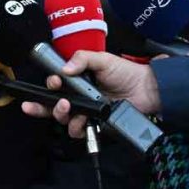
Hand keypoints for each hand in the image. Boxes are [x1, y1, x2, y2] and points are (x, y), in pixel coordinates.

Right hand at [21, 51, 160, 136]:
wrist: (146, 90)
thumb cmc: (126, 73)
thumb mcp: (103, 60)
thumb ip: (83, 59)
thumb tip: (64, 68)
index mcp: (78, 80)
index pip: (56, 84)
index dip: (50, 85)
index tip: (53, 83)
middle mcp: (79, 96)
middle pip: (52, 104)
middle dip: (43, 105)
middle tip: (53, 101)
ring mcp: (86, 111)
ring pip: (63, 118)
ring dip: (60, 114)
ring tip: (68, 107)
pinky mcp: (95, 123)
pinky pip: (78, 129)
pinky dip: (76, 127)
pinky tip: (80, 121)